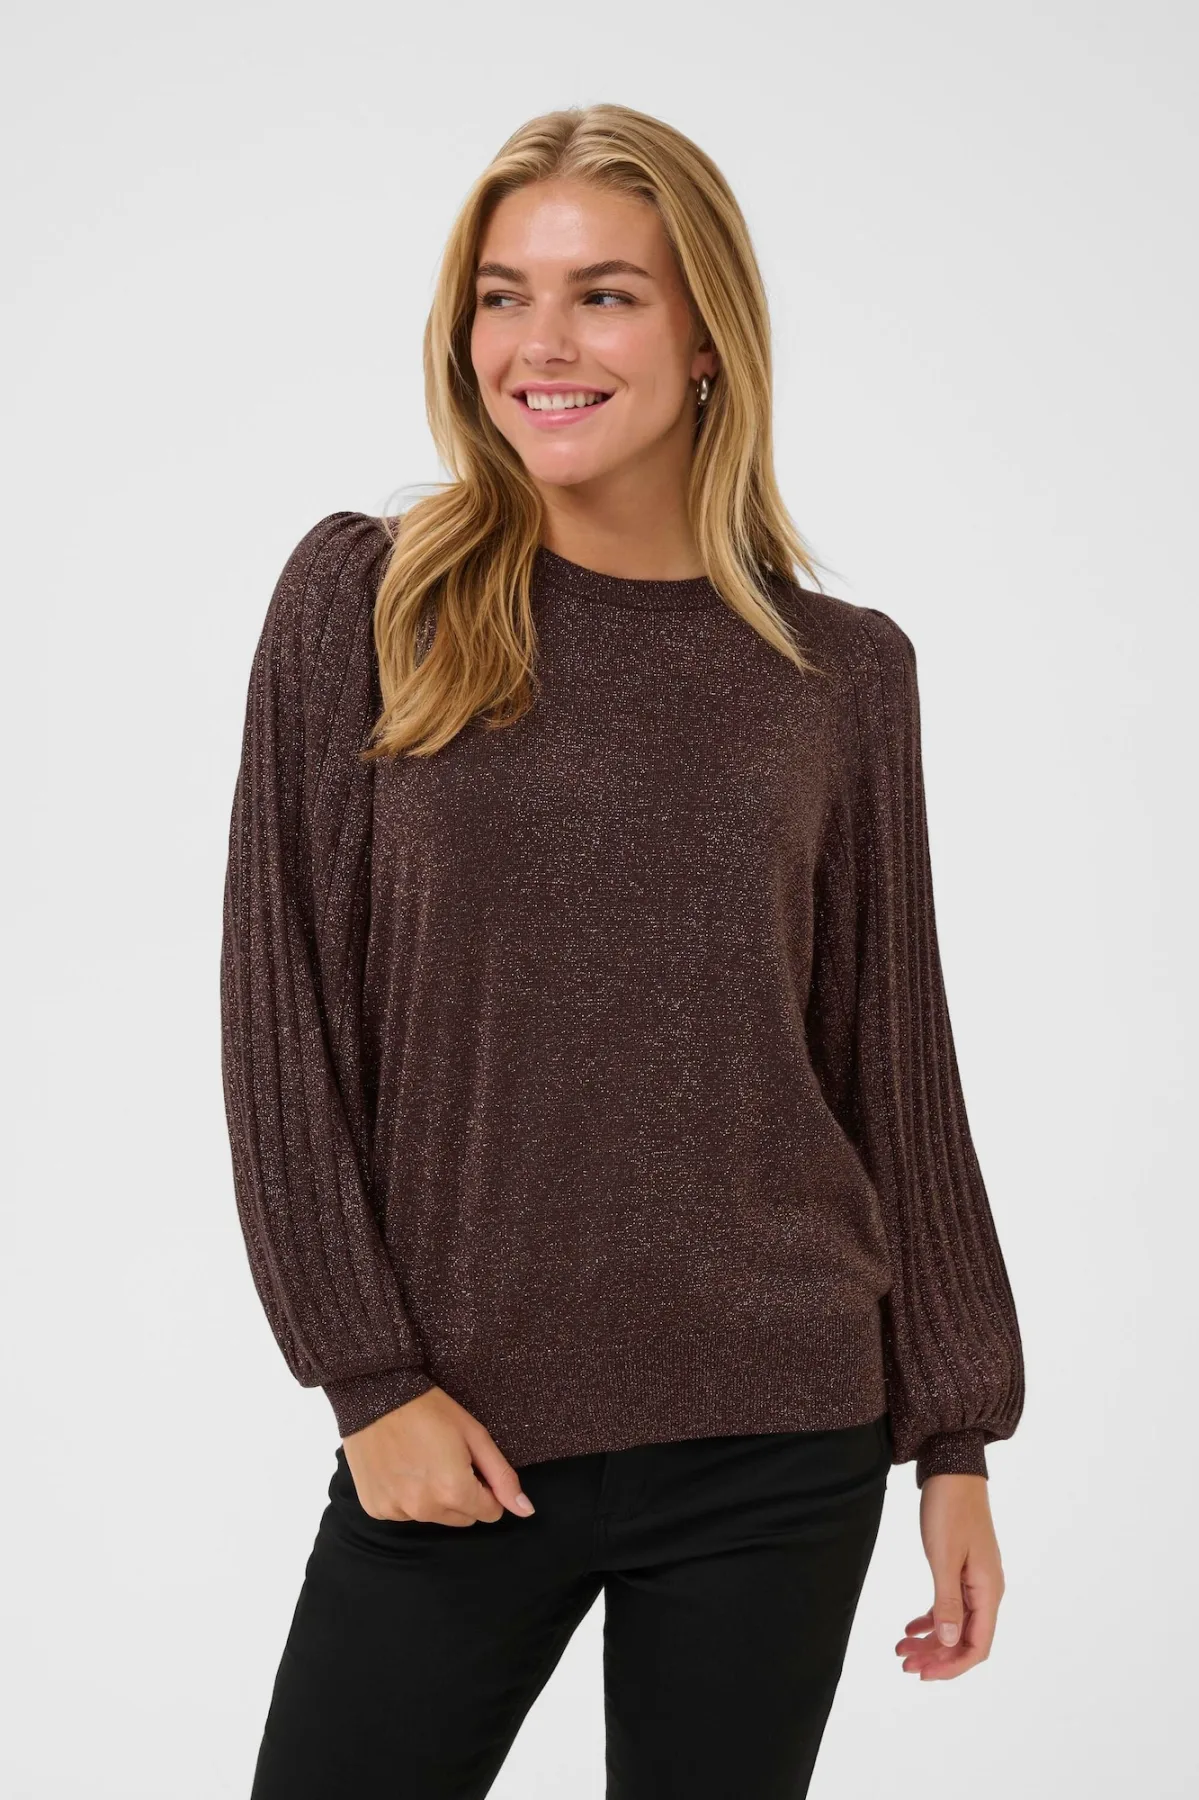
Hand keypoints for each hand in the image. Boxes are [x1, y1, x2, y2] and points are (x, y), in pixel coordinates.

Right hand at [342, 1386, 536, 1526]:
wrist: (375, 1394)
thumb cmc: (429, 1409)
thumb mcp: (475, 1435)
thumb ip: (502, 1477)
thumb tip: (526, 1511)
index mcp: (454, 1491)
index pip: (489, 1513)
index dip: (486, 1487)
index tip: (471, 1464)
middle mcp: (425, 1508)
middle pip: (462, 1518)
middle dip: (462, 1494)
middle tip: (446, 1459)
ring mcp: (397, 1511)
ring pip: (433, 1517)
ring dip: (433, 1497)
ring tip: (420, 1460)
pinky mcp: (376, 1508)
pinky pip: (404, 1513)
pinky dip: (406, 1496)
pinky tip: (400, 1467)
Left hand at [896, 1473, 1004, 1679]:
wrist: (952, 1470)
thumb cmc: (949, 1510)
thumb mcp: (944, 1557)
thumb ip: (947, 1601)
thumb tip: (949, 1642)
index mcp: (989, 1591)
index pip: (978, 1646)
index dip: (952, 1666)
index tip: (923, 1674)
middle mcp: (986, 1591)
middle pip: (965, 1639)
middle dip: (936, 1657)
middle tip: (903, 1665)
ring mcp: (975, 1580)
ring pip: (955, 1624)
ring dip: (931, 1641)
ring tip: (901, 1650)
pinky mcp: (962, 1569)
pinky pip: (949, 1605)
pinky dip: (930, 1619)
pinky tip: (910, 1627)